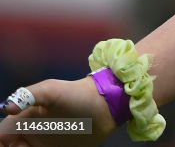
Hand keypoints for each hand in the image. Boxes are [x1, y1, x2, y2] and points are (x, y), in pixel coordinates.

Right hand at [0, 78, 116, 146]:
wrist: (106, 105)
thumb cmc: (77, 94)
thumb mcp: (51, 90)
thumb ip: (28, 95)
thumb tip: (7, 107)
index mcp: (23, 121)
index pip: (1, 135)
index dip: (1, 142)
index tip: (10, 145)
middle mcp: (29, 135)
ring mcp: (43, 145)